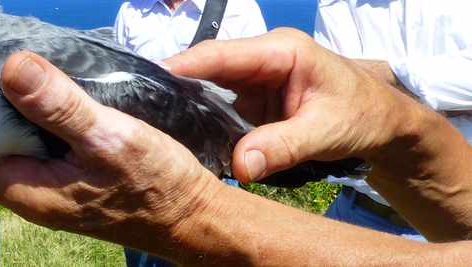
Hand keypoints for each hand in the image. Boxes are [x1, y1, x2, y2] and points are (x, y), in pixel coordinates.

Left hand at [0, 51, 222, 250]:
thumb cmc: (154, 186)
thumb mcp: (108, 138)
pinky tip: (24, 92)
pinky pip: (24, 145)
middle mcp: (26, 190)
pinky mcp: (62, 175)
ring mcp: (44, 184)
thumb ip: (60, 107)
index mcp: (24, 188)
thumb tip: (10, 67)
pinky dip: (15, 120)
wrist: (193, 219)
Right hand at [164, 28, 423, 182]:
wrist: (382, 121)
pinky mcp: (251, 99)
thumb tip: (239, 167)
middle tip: (139, 108)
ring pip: (208, 88)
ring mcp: (254, 79)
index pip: (220, 55)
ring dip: (185, 107)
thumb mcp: (325, 131)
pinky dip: (202, 122)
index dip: (182, 65)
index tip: (147, 79)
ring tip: (153, 124)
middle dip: (174, 87)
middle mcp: (261, 59)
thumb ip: (281, 147)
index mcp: (279, 51)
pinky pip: (218, 107)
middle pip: (206, 69)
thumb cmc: (362, 114)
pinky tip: (181, 136)